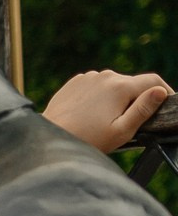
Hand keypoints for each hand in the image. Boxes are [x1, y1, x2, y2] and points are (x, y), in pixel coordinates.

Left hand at [42, 69, 170, 152]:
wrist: (50, 138)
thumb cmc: (87, 139)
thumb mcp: (121, 130)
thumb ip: (143, 109)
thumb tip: (160, 91)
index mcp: (120, 86)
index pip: (153, 81)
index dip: (165, 91)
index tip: (167, 103)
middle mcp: (105, 76)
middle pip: (132, 83)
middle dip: (137, 98)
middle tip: (132, 120)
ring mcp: (88, 77)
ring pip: (113, 85)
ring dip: (117, 98)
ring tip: (108, 120)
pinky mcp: (75, 82)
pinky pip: (95, 87)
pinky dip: (100, 97)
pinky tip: (92, 115)